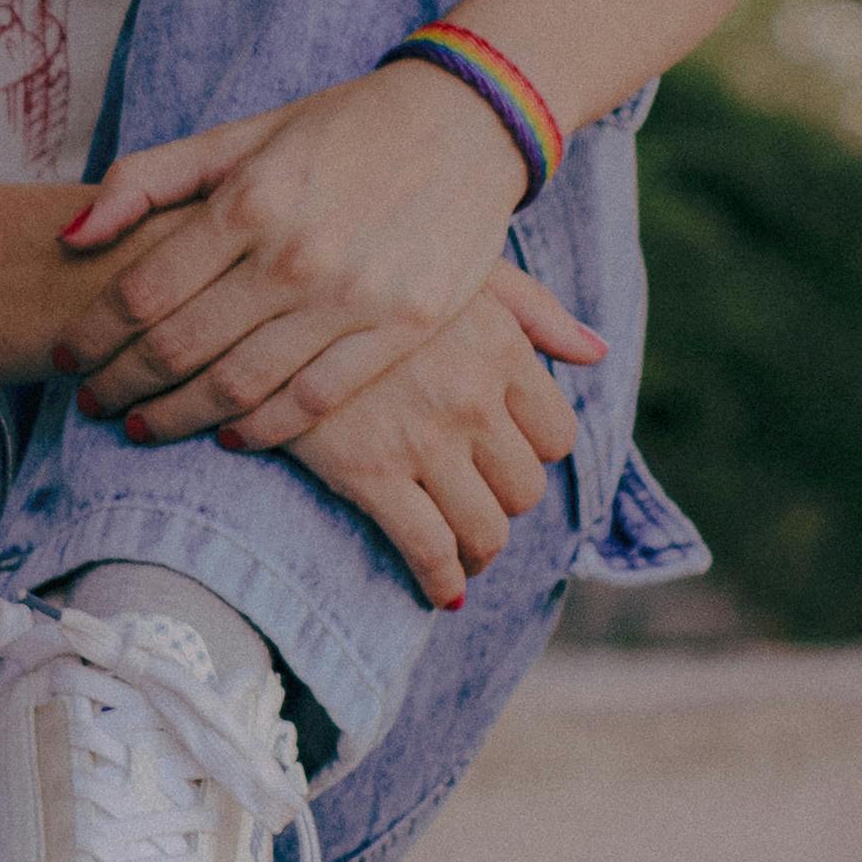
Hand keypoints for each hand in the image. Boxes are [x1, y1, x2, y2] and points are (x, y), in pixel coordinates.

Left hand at [59, 60, 552, 448]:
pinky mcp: (401, 329)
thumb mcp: (238, 137)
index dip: (92, 336)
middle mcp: (294, 254)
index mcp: (247, 201)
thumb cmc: (339, 129)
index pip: (141, 292)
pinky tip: (230, 435)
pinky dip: (264, 427)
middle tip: (91, 404)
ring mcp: (351, 298)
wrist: (467, 125)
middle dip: (121, 384)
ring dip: (177, 416)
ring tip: (142, 427)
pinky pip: (315, 400)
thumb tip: (70, 237)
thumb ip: (146, 180)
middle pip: (179, 347)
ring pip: (239, 385)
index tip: (66, 359)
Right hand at [285, 276, 586, 611]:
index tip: (503, 461)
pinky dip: (440, 583)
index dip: (532, 456)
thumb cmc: (365, 274)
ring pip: (486, 529)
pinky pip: (428, 551)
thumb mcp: (458, 269)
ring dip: (479, 553)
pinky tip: (438, 593)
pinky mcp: (369, 473)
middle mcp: (473, 397)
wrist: (263, 291)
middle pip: (524, 489)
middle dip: (504, 506)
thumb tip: (597, 352)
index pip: (556, 435)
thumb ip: (533, 310)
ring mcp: (424, 439)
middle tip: (476, 508)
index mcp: (500, 347)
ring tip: (462, 557)